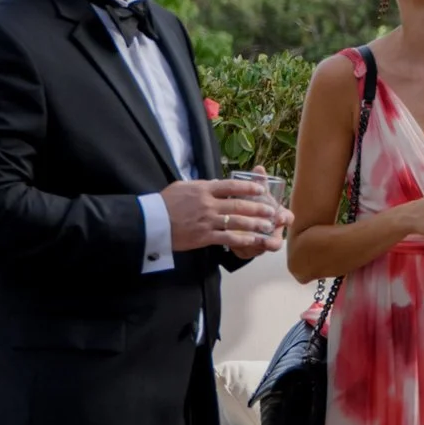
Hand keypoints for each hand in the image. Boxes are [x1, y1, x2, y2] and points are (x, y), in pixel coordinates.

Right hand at [162, 177, 283, 256]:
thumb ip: (202, 186)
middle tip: (272, 210)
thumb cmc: (165, 203)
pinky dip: (242, 239)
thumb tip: (216, 184)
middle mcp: (208, 204)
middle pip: (239, 204)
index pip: (231, 186)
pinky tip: (253, 240)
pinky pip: (228, 238)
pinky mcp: (204, 236)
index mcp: (203, 189)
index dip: (248, 187)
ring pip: (237, 222)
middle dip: (258, 208)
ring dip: (255, 224)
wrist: (151, 222)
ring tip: (268, 226)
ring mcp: (208, 221)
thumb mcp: (183, 187)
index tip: (261, 189)